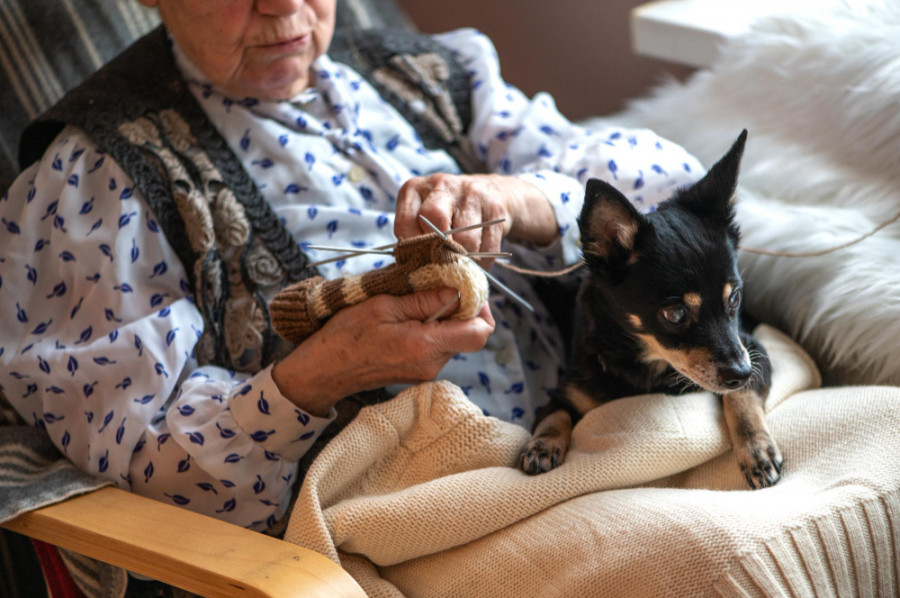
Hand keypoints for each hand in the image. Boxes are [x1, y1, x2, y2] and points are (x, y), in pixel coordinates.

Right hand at [271, 288, 494, 415]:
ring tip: (418, 300)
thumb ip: (424, 300)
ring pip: (454, 340)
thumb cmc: (346, 336)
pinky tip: (410, 315)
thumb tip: (457, 290)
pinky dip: (433, 327)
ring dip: (445, 317)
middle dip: (461, 308)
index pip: (479, 333)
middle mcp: (432, 364)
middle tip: (441, 285)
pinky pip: (438, 346)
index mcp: (425, 346)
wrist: (324, 370)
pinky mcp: (418, 371)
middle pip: (469, 335)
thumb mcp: (384, 306)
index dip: (481, 308)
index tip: (467, 287)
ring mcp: (426, 371)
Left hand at [395, 174, 558, 266]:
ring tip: (462, 265)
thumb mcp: (423, 217)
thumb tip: (414, 271)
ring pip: (465, 239)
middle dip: (440, 251)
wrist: (491, 191)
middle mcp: (442, 186)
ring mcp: (471, 194)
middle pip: (436, 223)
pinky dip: (482, 261)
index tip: (420, 260)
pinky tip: (478, 261)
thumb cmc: (447, 212)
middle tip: (443, 266)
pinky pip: (488, 246)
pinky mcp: (495, 208)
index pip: (405, 223)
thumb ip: (415, 238)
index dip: (412, 248)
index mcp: (416, 189)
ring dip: (464, 260)